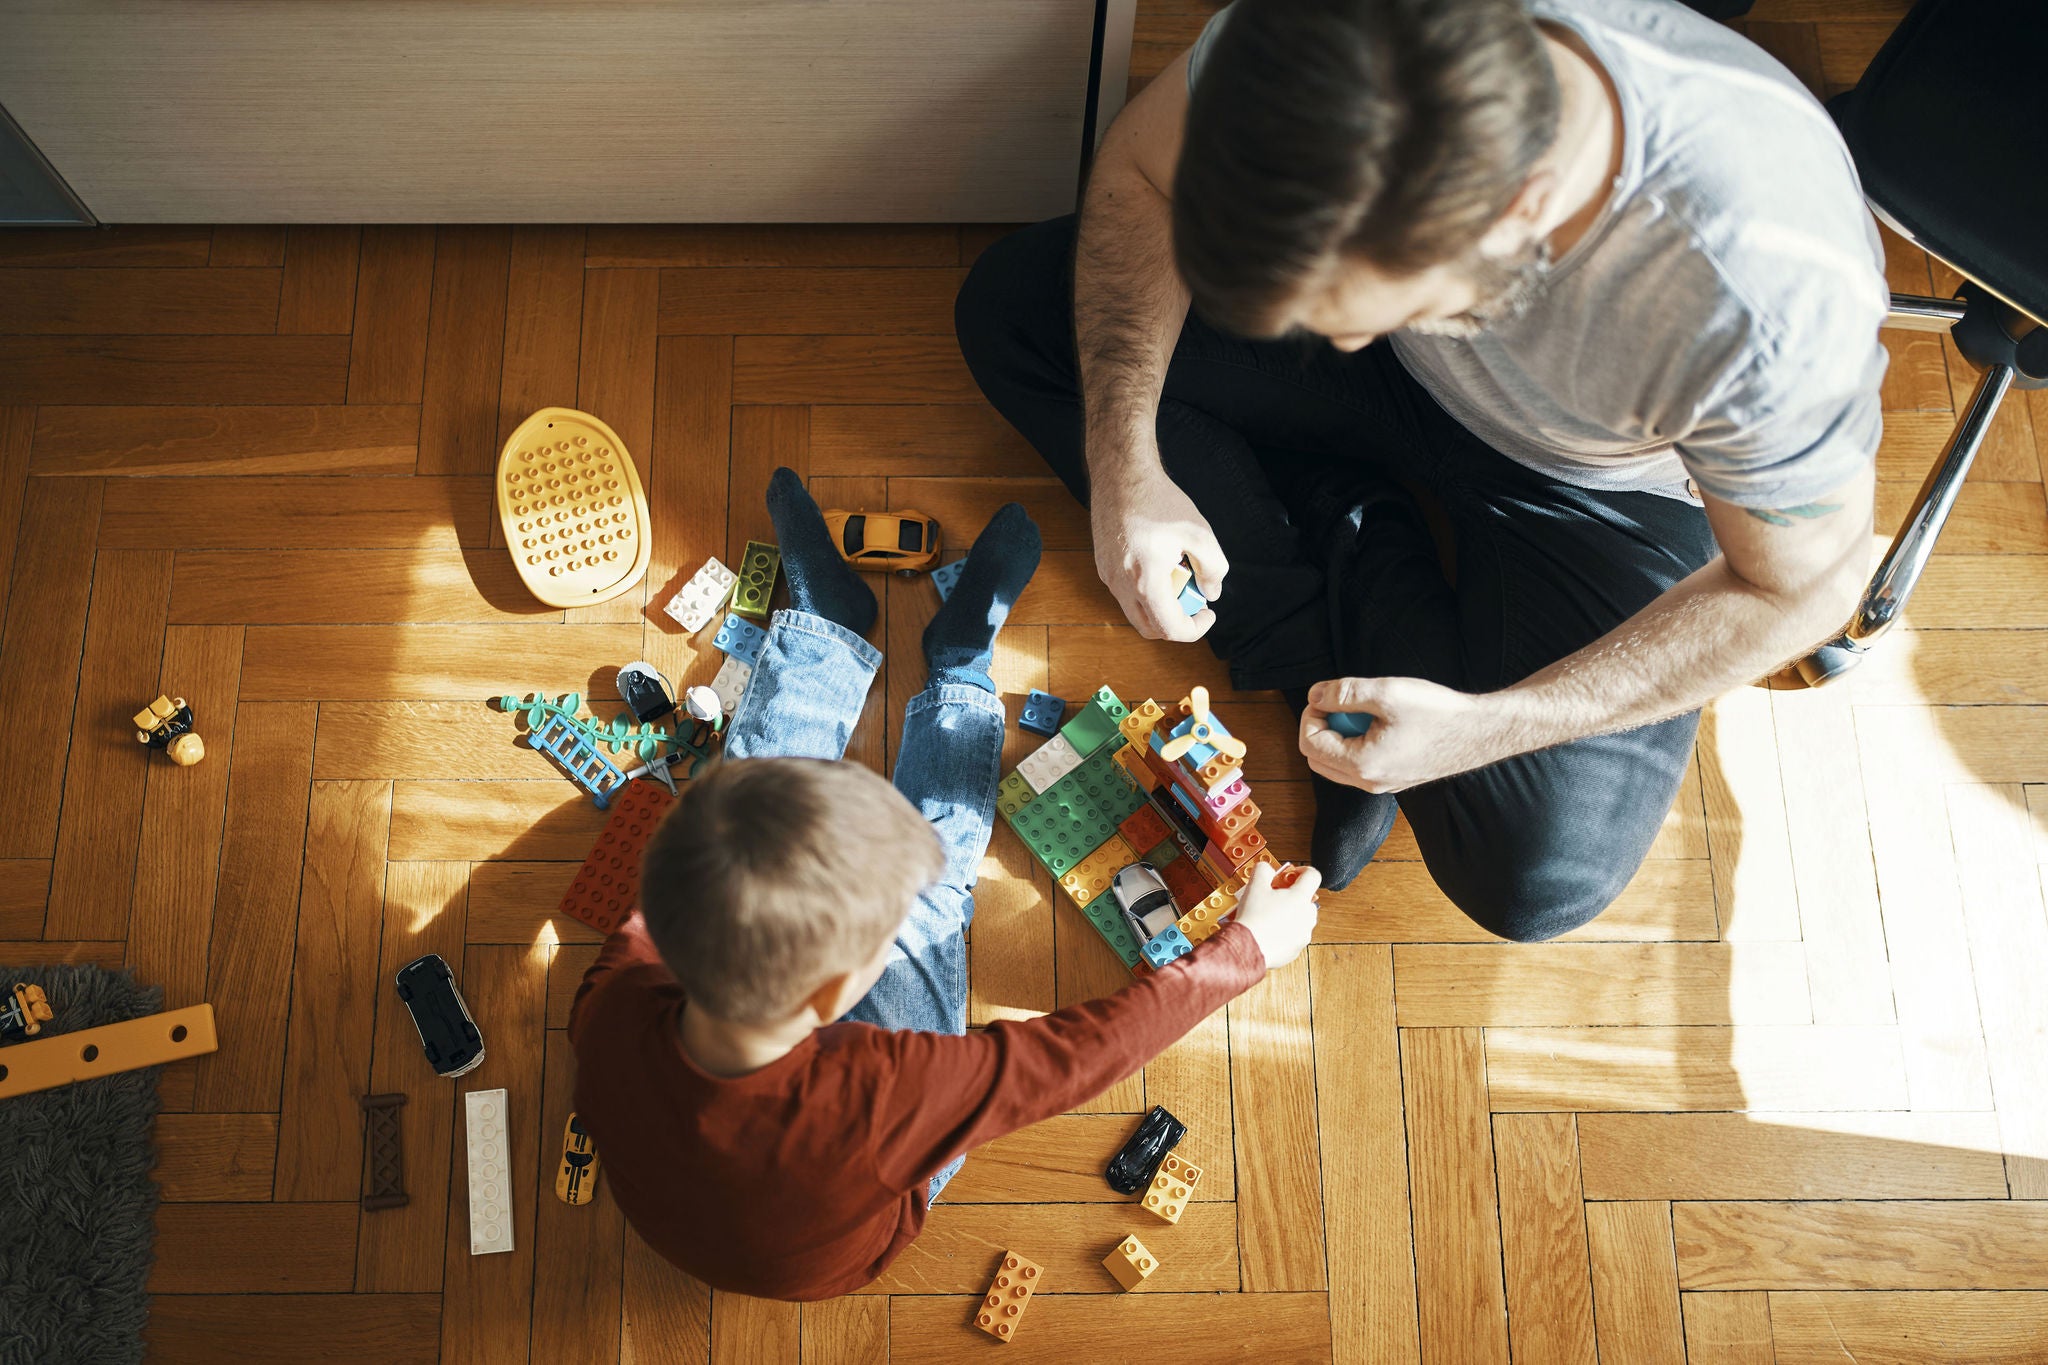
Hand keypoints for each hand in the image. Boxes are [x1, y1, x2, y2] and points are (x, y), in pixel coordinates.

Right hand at [1091, 457, 1227, 641]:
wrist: (1120, 475)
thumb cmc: (1159, 501)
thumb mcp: (1199, 532)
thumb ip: (1214, 567)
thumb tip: (1211, 593)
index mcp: (1145, 580)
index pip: (1170, 629)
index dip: (1195, 630)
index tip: (1208, 612)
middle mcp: (1121, 585)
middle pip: (1150, 629)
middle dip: (1176, 624)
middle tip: (1195, 602)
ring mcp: (1108, 577)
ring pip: (1136, 612)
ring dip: (1161, 607)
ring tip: (1179, 577)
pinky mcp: (1102, 566)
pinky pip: (1126, 594)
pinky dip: (1146, 592)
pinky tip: (1160, 564)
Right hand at [1231, 860, 1321, 969]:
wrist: (1247, 948)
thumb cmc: (1253, 918)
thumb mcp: (1254, 885)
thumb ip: (1263, 870)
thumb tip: (1266, 868)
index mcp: (1300, 898)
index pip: (1313, 875)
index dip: (1301, 870)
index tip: (1290, 875)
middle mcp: (1307, 917)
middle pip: (1306, 899)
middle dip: (1291, 895)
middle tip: (1273, 895)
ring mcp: (1303, 934)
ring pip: (1301, 919)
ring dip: (1289, 914)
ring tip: (1268, 914)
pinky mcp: (1295, 949)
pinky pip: (1293, 936)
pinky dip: (1284, 931)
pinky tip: (1267, 930)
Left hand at [1300, 675, 1499, 792]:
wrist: (1480, 733)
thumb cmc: (1439, 714)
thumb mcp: (1388, 693)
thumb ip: (1344, 693)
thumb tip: (1315, 695)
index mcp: (1362, 765)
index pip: (1309, 743)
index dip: (1311, 714)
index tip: (1327, 695)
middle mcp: (1369, 783)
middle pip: (1318, 758)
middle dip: (1321, 727)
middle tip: (1340, 702)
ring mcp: (1383, 785)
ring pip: (1337, 764)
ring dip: (1339, 736)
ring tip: (1363, 711)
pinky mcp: (1395, 779)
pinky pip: (1360, 765)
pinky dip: (1357, 744)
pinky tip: (1380, 723)